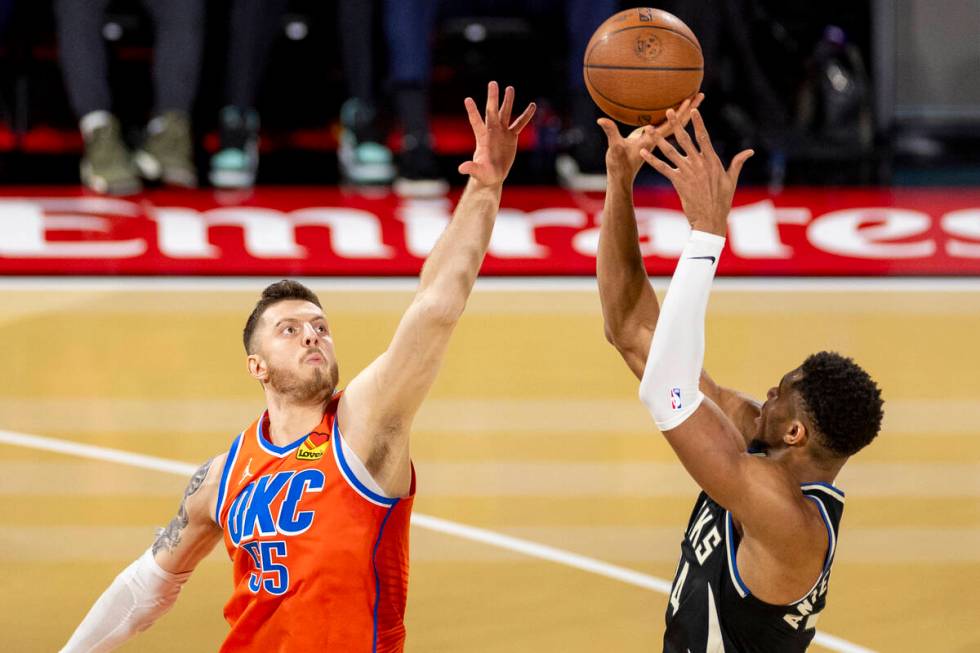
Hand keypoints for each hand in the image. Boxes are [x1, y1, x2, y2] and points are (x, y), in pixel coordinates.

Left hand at [458, 81, 535, 187]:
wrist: (492, 176)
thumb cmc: (484, 175)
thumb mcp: (479, 172)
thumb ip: (472, 169)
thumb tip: (461, 169)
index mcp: (482, 138)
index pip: (476, 122)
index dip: (472, 112)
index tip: (467, 99)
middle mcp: (491, 131)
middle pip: (492, 112)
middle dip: (492, 98)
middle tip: (493, 83)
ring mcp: (502, 132)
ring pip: (506, 114)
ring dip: (508, 101)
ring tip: (510, 88)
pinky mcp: (511, 136)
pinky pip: (520, 124)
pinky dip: (526, 116)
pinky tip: (532, 106)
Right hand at [598, 93, 703, 181]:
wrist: (620, 179)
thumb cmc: (619, 166)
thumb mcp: (614, 148)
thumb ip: (610, 133)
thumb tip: (601, 120)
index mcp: (654, 141)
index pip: (672, 125)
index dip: (681, 113)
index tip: (691, 100)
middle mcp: (658, 141)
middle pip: (679, 124)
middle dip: (689, 109)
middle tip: (700, 95)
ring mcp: (656, 141)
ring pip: (675, 126)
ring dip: (684, 114)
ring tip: (693, 101)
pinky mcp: (651, 141)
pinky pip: (666, 128)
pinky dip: (672, 119)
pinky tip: (675, 113)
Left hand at [640, 108, 752, 236]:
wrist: (711, 219)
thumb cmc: (722, 201)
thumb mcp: (731, 180)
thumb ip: (737, 163)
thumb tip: (750, 151)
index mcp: (712, 161)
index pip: (704, 137)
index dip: (698, 122)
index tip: (693, 110)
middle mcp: (699, 163)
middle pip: (685, 139)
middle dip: (676, 124)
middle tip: (668, 111)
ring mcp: (688, 172)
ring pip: (670, 151)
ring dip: (658, 139)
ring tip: (649, 129)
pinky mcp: (678, 181)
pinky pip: (662, 168)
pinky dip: (652, 160)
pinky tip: (643, 152)